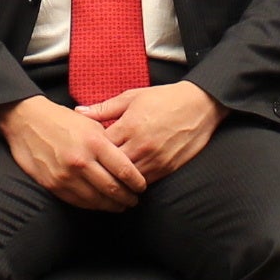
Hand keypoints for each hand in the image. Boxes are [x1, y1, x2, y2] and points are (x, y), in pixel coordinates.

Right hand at [0, 95, 146, 210]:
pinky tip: (100, 204)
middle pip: (113, 188)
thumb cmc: (62, 120)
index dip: (137, 183)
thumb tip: (128, 159)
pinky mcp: (53, 185)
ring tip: (121, 205)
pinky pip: (79, 202)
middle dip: (128, 198)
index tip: (142, 187)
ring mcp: (66, 175)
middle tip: (135, 200)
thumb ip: (109, 142)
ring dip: (112, 205)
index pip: (124, 170)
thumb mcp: (90, 123)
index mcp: (94, 142)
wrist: (27, 122)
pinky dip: (93, 205)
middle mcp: (82, 161)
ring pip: (97, 200)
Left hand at [79, 82, 223, 182]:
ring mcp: (155, 159)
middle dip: (101, 168)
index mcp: (129, 126)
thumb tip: (78, 112)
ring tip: (105, 179)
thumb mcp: (132, 97)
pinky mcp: (167, 168)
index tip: (84, 150)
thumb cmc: (164, 98)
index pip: (101, 147)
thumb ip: (104, 108)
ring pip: (127, 179)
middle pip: (111, 167)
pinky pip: (145, 182)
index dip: (90, 150)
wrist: (200, 105)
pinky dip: (134, 182)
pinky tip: (126, 180)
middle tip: (90, 170)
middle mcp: (141, 145)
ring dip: (117, 179)